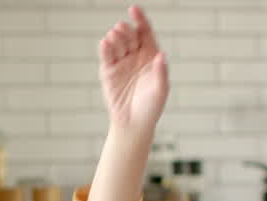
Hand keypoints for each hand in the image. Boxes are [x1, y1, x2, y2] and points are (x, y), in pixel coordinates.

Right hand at [99, 6, 168, 133]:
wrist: (134, 123)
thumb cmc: (151, 107)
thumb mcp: (161, 89)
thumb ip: (161, 71)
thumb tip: (161, 55)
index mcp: (150, 55)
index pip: (145, 32)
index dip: (140, 20)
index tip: (134, 9)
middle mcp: (135, 55)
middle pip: (130, 35)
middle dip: (126, 30)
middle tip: (121, 29)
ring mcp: (121, 62)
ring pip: (117, 43)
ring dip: (115, 37)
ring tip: (113, 36)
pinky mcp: (108, 71)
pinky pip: (106, 56)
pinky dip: (105, 48)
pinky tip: (105, 43)